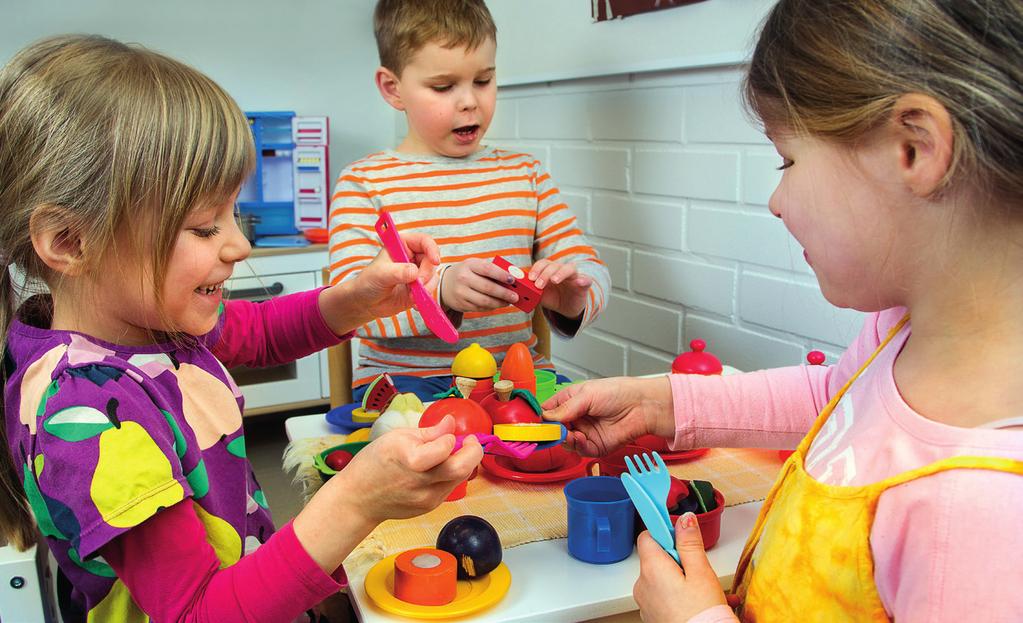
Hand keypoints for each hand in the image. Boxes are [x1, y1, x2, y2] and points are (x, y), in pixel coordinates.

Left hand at [320, 232, 440, 333]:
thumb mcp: (380, 274)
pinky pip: (430, 290)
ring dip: (426, 288)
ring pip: (433, 276)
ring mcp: (417, 272)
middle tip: (416, 284)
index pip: (424, 241)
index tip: (435, 261)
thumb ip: (397, 272)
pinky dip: (425, 297)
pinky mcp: (419, 288)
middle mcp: (412, 257)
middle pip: (431, 261)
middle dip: (426, 274)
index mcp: (403, 245)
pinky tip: (413, 302)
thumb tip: (414, 272)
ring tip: (410, 295)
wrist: (366, 302)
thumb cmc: (368, 282)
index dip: (432, 249)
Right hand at [333, 415, 482, 523]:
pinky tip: (439, 469)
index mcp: (411, 459)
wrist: (358, 500)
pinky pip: (450, 487)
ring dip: (463, 463)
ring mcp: (427, 498)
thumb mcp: (397, 437)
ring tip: (452, 453)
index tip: (447, 433)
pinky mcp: (430, 507)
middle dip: (474, 452)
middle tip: (471, 441)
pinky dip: (451, 475)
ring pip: (461, 478)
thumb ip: (429, 432)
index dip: (450, 437)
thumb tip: (451, 422)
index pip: (446, 447)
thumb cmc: (373, 463)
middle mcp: (422, 482)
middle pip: (462, 469)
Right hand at [440, 258, 518, 311]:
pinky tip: (497, 304)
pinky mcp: (461, 304)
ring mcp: (461, 292)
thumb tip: (512, 279)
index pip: (488, 269)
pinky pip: (480, 308)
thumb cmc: (467, 272)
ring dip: (499, 303)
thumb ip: (492, 270)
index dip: (502, 275)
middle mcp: (463, 278)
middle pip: (488, 288)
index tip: (513, 280)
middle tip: (515, 297)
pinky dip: (491, 307)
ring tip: (508, 302)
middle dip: (504, 293)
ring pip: (484, 301)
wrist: (445, 283)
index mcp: (469, 265)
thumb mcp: (476, 265)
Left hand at [528, 259, 591, 318]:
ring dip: (560, 273)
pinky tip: (580, 282)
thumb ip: (531, 292)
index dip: (536, 269)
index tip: (531, 278)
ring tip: (554, 280)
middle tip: (538, 284)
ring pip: (569, 268)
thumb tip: (519, 292)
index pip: (543, 264)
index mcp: (550, 271)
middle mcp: (561, 270)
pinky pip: (586, 280)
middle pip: (554, 265)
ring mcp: (574, 276)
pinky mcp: (584, 285)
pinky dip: (583, 280)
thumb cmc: (553, 298)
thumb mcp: (540, 296)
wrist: (568, 307)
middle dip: (545, 274)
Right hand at [541, 376, 673, 456]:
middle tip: (550, 430)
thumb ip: (565, 409)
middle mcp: (576, 418)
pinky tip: (579, 438)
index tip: (533, 423)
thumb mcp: (586, 395)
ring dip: (564, 439)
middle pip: (554, 429)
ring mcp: (585, 433)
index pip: (548, 411)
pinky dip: (576, 446)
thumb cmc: (618, 392)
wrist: (642, 407)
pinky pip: (579, 450)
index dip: (540, 418)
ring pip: (564, 442)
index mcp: (570, 401)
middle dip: (551, 431)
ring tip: (569, 433)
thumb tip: (546, 418)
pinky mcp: (595, 447)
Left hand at [634, 513, 727, 621]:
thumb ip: (690, 543)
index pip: (647, 536)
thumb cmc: (702, 614)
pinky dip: (678, 594)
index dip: (664, 532)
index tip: (680, 534)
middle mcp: (643, 584)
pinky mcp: (652, 614)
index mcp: (652, 569)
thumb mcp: (701, 572)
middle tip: (698, 569)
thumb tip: (684, 520)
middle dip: (677, 559)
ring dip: (680, 578)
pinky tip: (698, 601)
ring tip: (704, 588)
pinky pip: (663, 596)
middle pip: (656, 558)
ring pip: (662, 578)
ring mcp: (646, 602)